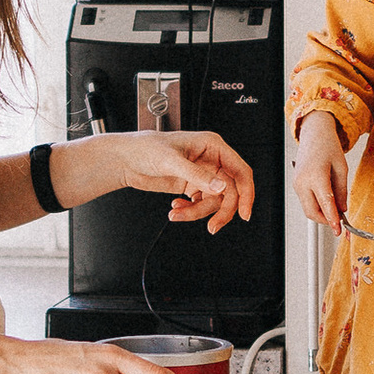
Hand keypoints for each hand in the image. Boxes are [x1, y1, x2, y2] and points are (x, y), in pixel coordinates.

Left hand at [117, 126, 253, 232]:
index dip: (246, 193)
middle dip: (220, 211)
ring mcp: (202, 175)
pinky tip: (176, 208)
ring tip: (177, 213)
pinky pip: (200, 205)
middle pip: (230, 192)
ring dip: (197, 212)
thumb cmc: (146, 149)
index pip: (240, 171)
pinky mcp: (192, 186)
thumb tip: (220, 187)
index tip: (244, 213)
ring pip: (213, 202)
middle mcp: (211, 160)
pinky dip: (190, 211)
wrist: (126, 160)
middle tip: (212, 227)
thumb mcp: (171, 161)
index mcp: (213, 146)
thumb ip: (197, 175)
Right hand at [291, 111, 350, 234]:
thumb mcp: (341, 168)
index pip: (325, 205)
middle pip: (312, 212)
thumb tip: (342, 209)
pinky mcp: (296, 184)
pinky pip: (306, 201)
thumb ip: (342, 191)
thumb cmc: (328, 146)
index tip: (338, 230)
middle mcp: (303, 182)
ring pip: (308, 209)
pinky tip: (327, 202)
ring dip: (321, 213)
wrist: (314, 134)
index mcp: (316, 176)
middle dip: (325, 220)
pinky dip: (316, 205)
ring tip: (335, 209)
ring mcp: (297, 184)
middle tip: (338, 223)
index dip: (333, 220)